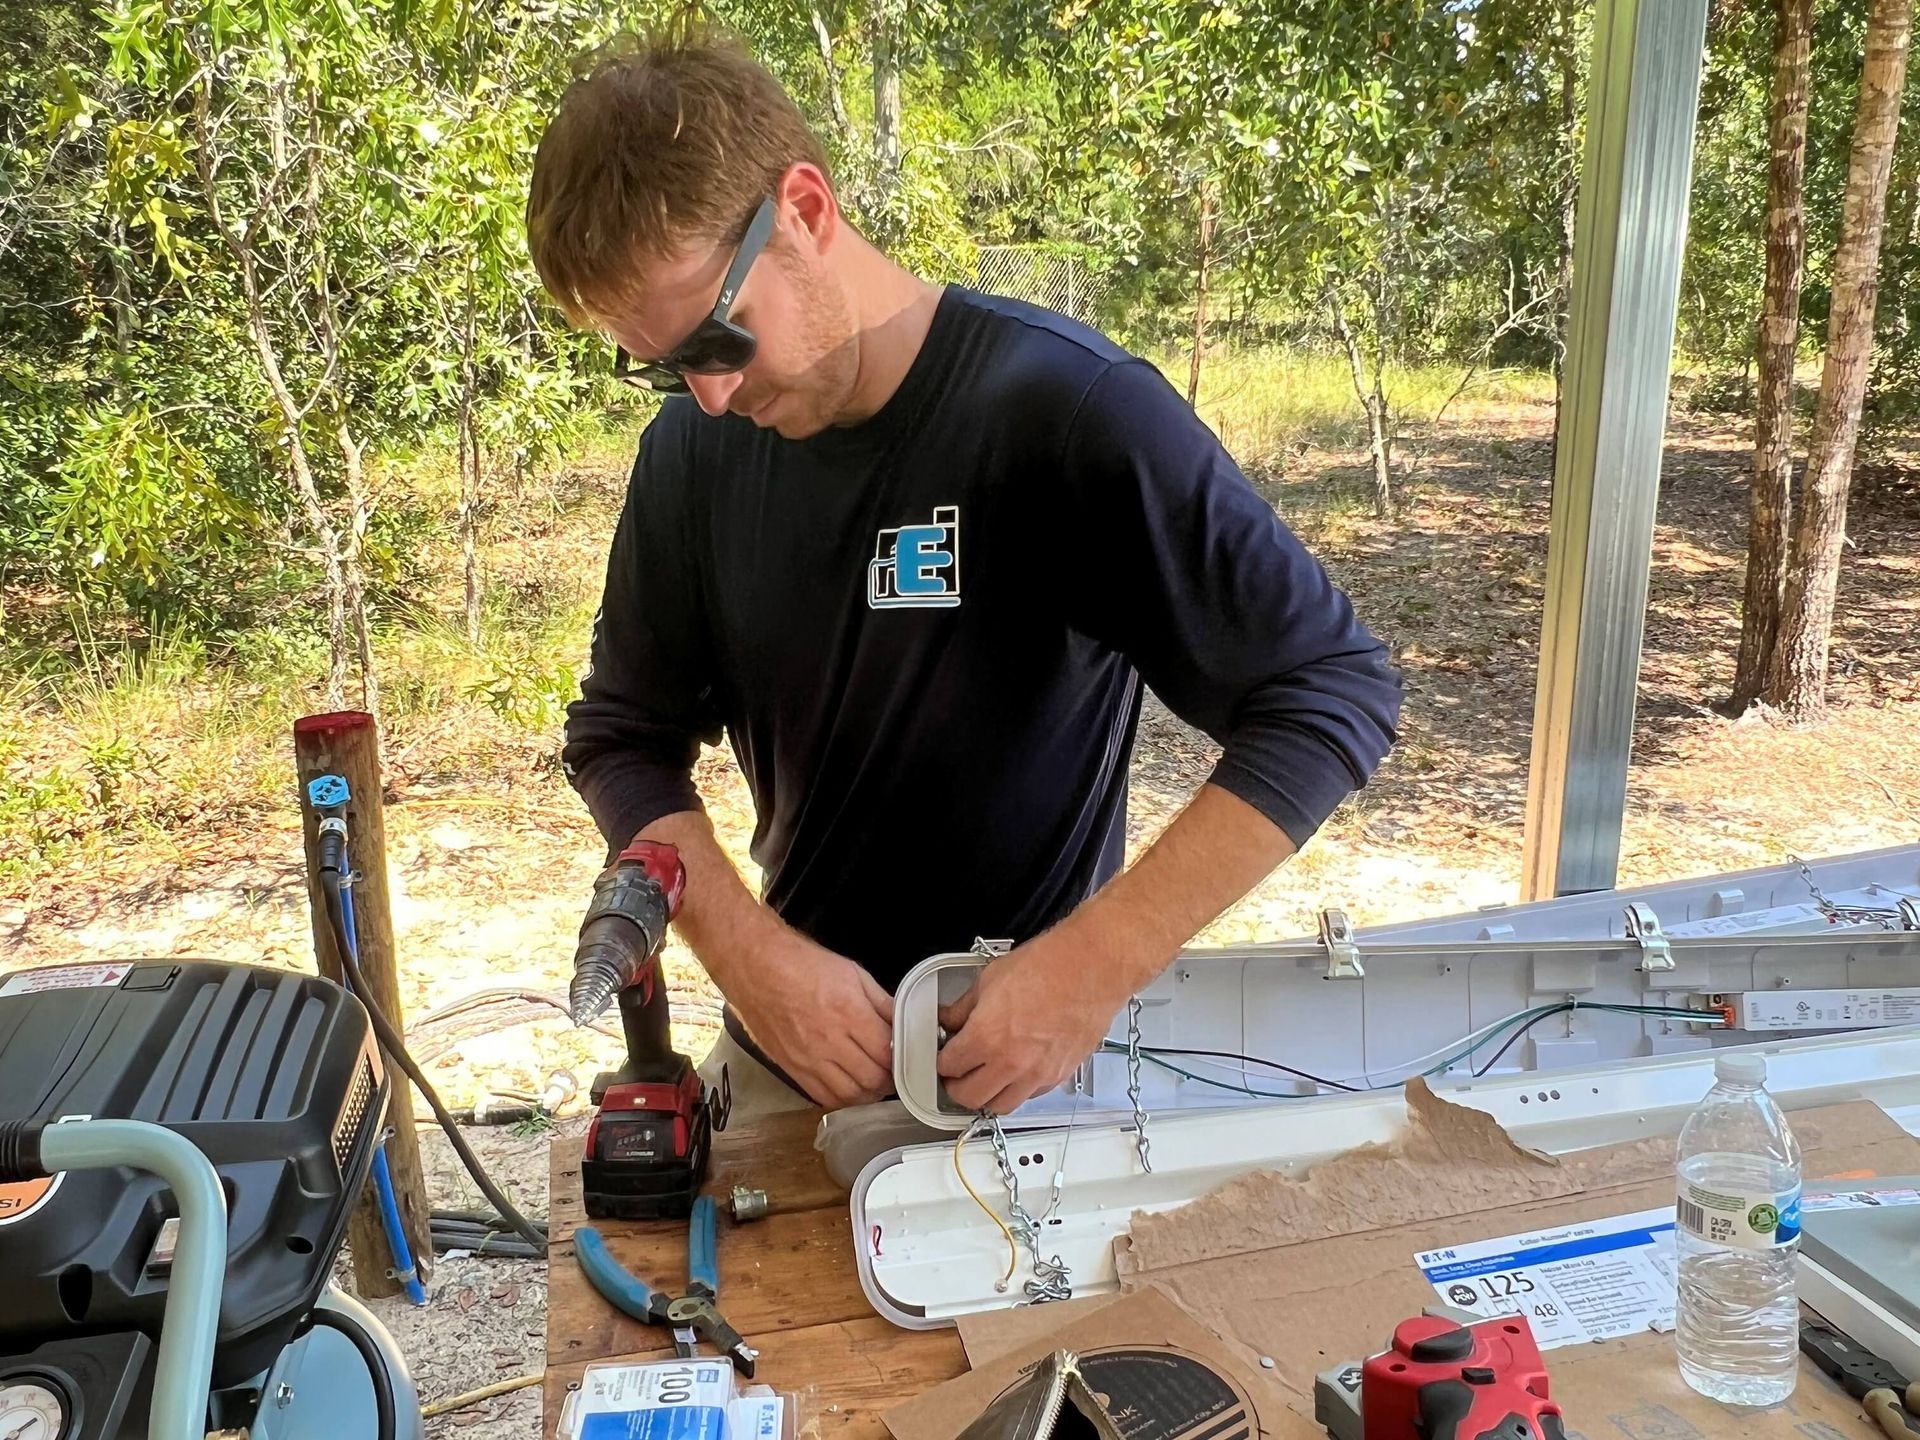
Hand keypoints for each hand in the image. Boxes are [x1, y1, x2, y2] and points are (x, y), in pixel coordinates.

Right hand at [727, 928, 894, 1109]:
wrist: (756, 968)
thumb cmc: (801, 964)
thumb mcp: (851, 972)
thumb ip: (880, 1000)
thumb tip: (900, 1020)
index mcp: (849, 1012)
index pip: (886, 1052)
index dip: (900, 1058)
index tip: (903, 1055)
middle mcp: (830, 1041)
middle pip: (871, 1079)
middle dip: (887, 1079)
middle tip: (890, 1071)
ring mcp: (809, 1058)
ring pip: (849, 1095)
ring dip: (867, 1094)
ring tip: (872, 1083)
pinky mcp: (791, 1068)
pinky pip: (821, 1097)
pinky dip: (840, 1099)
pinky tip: (847, 1087)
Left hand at [936, 937, 1125, 1114]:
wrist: (1092, 966)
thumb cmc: (1048, 965)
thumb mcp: (990, 979)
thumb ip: (963, 1007)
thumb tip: (950, 1019)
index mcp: (986, 1036)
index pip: (948, 1067)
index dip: (940, 1061)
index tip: (943, 1055)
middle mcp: (1010, 1062)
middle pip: (969, 1097)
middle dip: (956, 1087)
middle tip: (955, 1074)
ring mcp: (1037, 1073)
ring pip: (1000, 1106)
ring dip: (986, 1097)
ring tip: (982, 1080)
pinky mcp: (1059, 1075)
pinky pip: (1030, 1096)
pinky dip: (1017, 1090)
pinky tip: (1014, 1073)